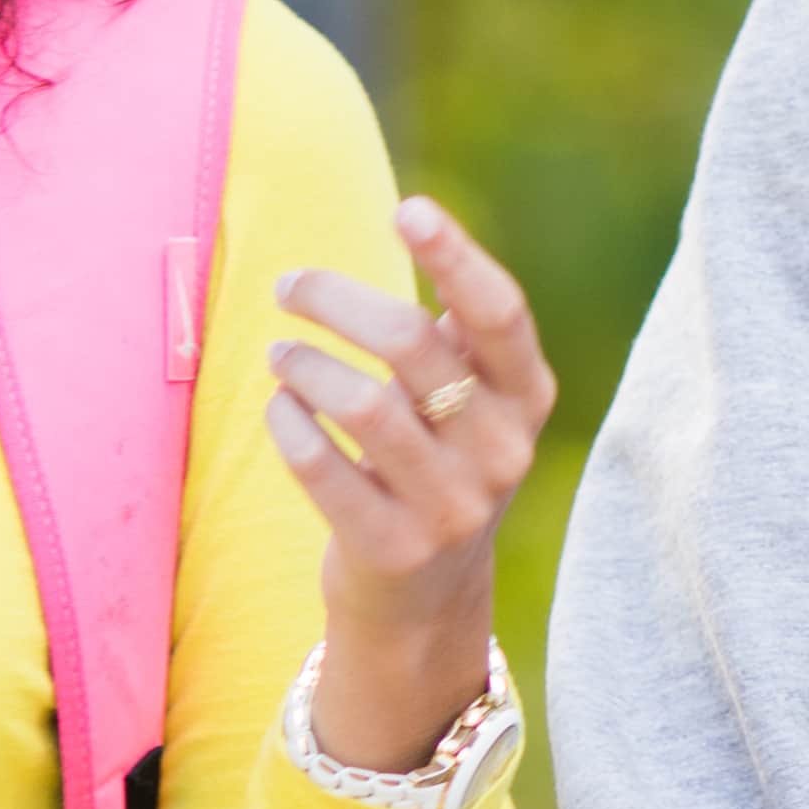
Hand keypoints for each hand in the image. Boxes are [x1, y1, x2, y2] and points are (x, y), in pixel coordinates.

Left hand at [266, 197, 555, 770]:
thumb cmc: (436, 463)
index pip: (500, 314)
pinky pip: (322, 465)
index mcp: (527, 399)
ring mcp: (452, 508)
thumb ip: (457, 331)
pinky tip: (282, 409)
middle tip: (288, 284)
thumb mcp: (471, 402)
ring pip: (363, 403)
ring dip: (305, 364)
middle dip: (336, 300)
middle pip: (412, 344)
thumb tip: (419, 222)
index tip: (407, 209)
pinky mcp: (394, 550)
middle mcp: (502, 453)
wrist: (425, 599)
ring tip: (281, 353)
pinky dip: (289, 423)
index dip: (457, 256)